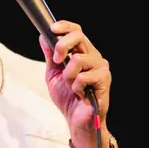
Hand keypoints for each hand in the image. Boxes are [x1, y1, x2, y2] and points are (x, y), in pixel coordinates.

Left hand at [39, 20, 111, 136]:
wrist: (77, 120)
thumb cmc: (67, 98)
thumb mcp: (53, 74)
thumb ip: (50, 56)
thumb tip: (44, 37)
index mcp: (82, 52)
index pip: (76, 31)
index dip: (64, 26)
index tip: (52, 29)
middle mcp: (93, 56)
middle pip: (78, 36)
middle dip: (62, 46)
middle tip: (57, 61)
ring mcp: (100, 67)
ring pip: (78, 59)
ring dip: (68, 75)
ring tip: (71, 86)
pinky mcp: (104, 79)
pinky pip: (84, 76)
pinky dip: (76, 87)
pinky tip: (80, 94)